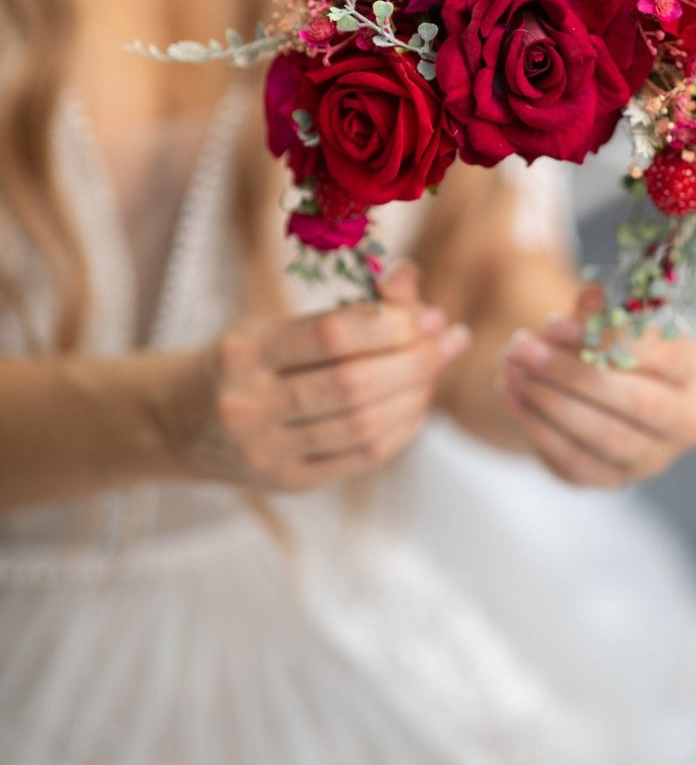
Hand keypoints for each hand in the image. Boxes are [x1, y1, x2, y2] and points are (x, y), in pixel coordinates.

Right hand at [162, 264, 470, 491]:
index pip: (331, 334)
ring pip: (363, 425)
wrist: (179, 423)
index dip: (389, 323)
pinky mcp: (287, 484)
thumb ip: (347, 307)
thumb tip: (413, 280)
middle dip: (414, 360)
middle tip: (448, 339)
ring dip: (415, 394)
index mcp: (245, 352)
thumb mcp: (277, 323)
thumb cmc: (244, 360)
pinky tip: (416, 403)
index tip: (426, 312)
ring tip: (435, 369)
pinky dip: (401, 428)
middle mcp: (249, 405)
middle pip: (354, 385)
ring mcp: (266, 452)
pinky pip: (361, 458)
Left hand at [496, 288, 695, 486]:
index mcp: (694, 369)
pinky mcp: (615, 480)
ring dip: (550, 401)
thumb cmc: (607, 345)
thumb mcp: (606, 321)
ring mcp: (653, 457)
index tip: (553, 324)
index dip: (607, 340)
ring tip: (510, 370)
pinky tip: (511, 396)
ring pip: (606, 437)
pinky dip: (539, 428)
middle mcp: (685, 421)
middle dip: (572, 374)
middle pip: (637, 403)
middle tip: (521, 348)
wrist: (596, 391)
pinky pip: (577, 461)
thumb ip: (600, 313)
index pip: (663, 357)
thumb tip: (589, 298)